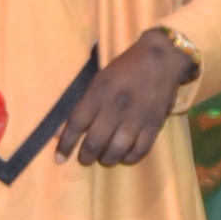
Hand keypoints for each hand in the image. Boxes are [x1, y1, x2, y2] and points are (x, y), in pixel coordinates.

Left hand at [48, 29, 195, 166]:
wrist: (161, 60)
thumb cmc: (125, 69)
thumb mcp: (98, 81)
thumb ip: (82, 106)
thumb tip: (61, 132)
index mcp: (99, 93)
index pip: (77, 124)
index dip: (66, 144)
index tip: (59, 158)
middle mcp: (116, 107)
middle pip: (95, 142)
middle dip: (86, 156)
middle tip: (84, 160)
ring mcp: (136, 118)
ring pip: (117, 150)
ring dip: (107, 160)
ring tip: (103, 159)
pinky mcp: (155, 125)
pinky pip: (140, 150)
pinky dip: (129, 158)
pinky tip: (124, 157)